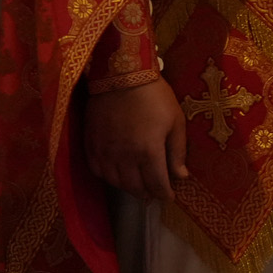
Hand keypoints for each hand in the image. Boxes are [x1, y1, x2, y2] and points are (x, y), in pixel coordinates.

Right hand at [84, 77, 187, 201]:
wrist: (122, 75)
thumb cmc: (155, 96)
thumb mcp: (176, 121)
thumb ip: (177, 151)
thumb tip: (181, 177)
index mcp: (149, 151)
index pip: (156, 184)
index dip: (164, 194)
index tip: (169, 198)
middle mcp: (124, 156)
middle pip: (135, 186)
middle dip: (147, 194)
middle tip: (154, 194)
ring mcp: (105, 151)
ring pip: (115, 181)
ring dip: (128, 188)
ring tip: (137, 187)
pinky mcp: (90, 143)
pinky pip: (97, 169)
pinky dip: (108, 177)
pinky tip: (116, 175)